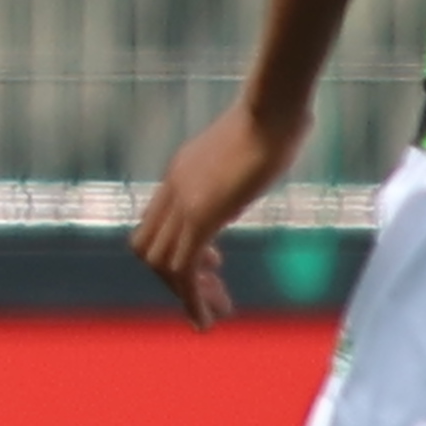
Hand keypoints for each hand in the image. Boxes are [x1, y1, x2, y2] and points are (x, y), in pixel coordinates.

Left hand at [130, 98, 303, 330]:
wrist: (271, 109)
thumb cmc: (276, 120)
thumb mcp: (251, 148)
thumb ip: (246, 162)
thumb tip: (269, 150)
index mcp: (181, 175)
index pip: (158, 225)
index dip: (177, 252)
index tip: (215, 264)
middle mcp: (173, 191)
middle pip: (149, 248)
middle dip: (176, 279)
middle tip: (215, 295)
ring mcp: (182, 203)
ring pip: (161, 264)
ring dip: (187, 296)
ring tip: (217, 312)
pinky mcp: (200, 217)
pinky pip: (182, 268)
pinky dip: (192, 299)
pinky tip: (211, 315)